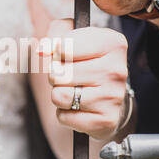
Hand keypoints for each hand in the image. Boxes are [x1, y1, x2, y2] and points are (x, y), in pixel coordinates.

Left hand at [47, 20, 127, 140]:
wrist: (108, 96)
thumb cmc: (88, 64)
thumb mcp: (74, 41)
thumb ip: (54, 39)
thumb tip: (42, 50)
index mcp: (112, 43)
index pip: (64, 47)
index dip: (57, 53)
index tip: (65, 55)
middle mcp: (116, 69)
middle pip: (59, 73)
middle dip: (56, 76)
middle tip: (69, 77)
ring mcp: (113, 96)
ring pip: (59, 96)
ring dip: (58, 95)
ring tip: (73, 91)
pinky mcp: (106, 120)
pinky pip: (64, 117)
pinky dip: (65, 114)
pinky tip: (78, 107)